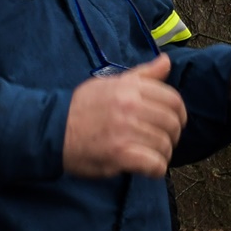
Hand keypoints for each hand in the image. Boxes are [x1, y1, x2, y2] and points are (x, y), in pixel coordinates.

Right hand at [63, 55, 187, 178]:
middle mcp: (130, 107)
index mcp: (130, 88)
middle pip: (172, 124)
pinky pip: (155, 164)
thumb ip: (141, 75)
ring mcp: (125, 131)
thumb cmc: (81, 108)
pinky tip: (145, 167)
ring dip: (161, 154)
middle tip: (159, 142)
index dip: (178, 115)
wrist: (51, 130)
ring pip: (165, 146)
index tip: (171, 124)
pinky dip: (155, 169)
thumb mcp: (109, 83)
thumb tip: (166, 61)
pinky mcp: (120, 154)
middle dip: (171, 136)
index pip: (173, 100)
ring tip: (148, 155)